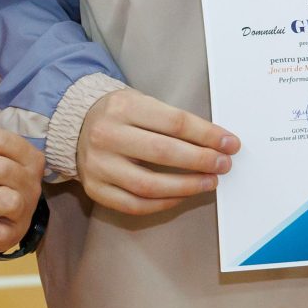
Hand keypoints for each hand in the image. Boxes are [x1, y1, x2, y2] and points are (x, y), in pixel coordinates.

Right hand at [74, 88, 236, 216]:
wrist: (77, 126)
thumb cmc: (121, 115)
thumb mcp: (143, 103)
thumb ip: (175, 122)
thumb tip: (218, 143)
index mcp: (124, 107)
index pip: (175, 123)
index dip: (208, 135)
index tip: (230, 144)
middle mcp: (107, 135)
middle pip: (163, 153)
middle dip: (201, 161)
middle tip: (224, 165)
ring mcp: (98, 165)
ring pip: (149, 184)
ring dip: (186, 186)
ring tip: (208, 182)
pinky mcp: (95, 189)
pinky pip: (135, 204)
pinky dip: (164, 203)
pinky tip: (183, 196)